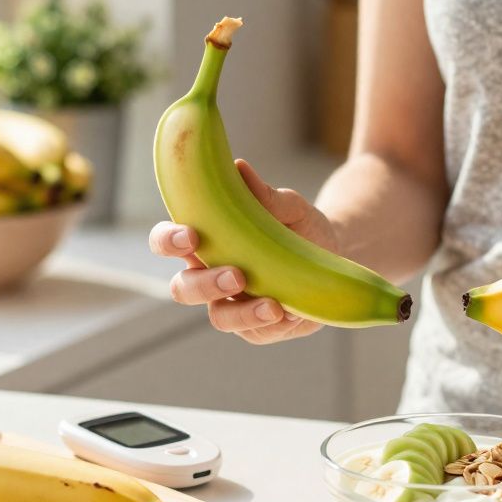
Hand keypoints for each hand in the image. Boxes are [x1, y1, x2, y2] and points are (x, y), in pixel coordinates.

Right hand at [149, 159, 339, 344]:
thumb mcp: (291, 208)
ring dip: (241, 313)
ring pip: (218, 318)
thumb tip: (240, 169)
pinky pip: (255, 332)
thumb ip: (266, 195)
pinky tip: (292, 312)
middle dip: (204, 284)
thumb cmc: (299, 226)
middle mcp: (209, 275)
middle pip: (183, 288)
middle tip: (236, 274)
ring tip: (272, 304)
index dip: (168, 241)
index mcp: (206, 241)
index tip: (191, 235)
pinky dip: (273, 324)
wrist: (335, 255)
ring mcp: (231, 304)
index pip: (166, 242)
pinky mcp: (256, 327)